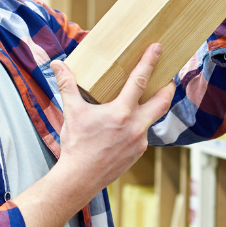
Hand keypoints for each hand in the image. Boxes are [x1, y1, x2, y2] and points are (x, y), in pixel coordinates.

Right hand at [51, 44, 174, 195]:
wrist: (79, 178)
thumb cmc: (76, 145)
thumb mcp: (72, 111)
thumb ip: (67, 85)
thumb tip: (57, 64)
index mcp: (121, 112)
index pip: (140, 81)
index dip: (149, 62)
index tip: (158, 48)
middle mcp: (136, 126)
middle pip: (162, 102)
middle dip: (167, 87)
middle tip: (168, 77)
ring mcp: (139, 142)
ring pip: (152, 119)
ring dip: (152, 108)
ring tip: (147, 100)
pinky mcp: (138, 154)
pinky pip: (143, 134)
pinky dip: (140, 125)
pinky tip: (131, 123)